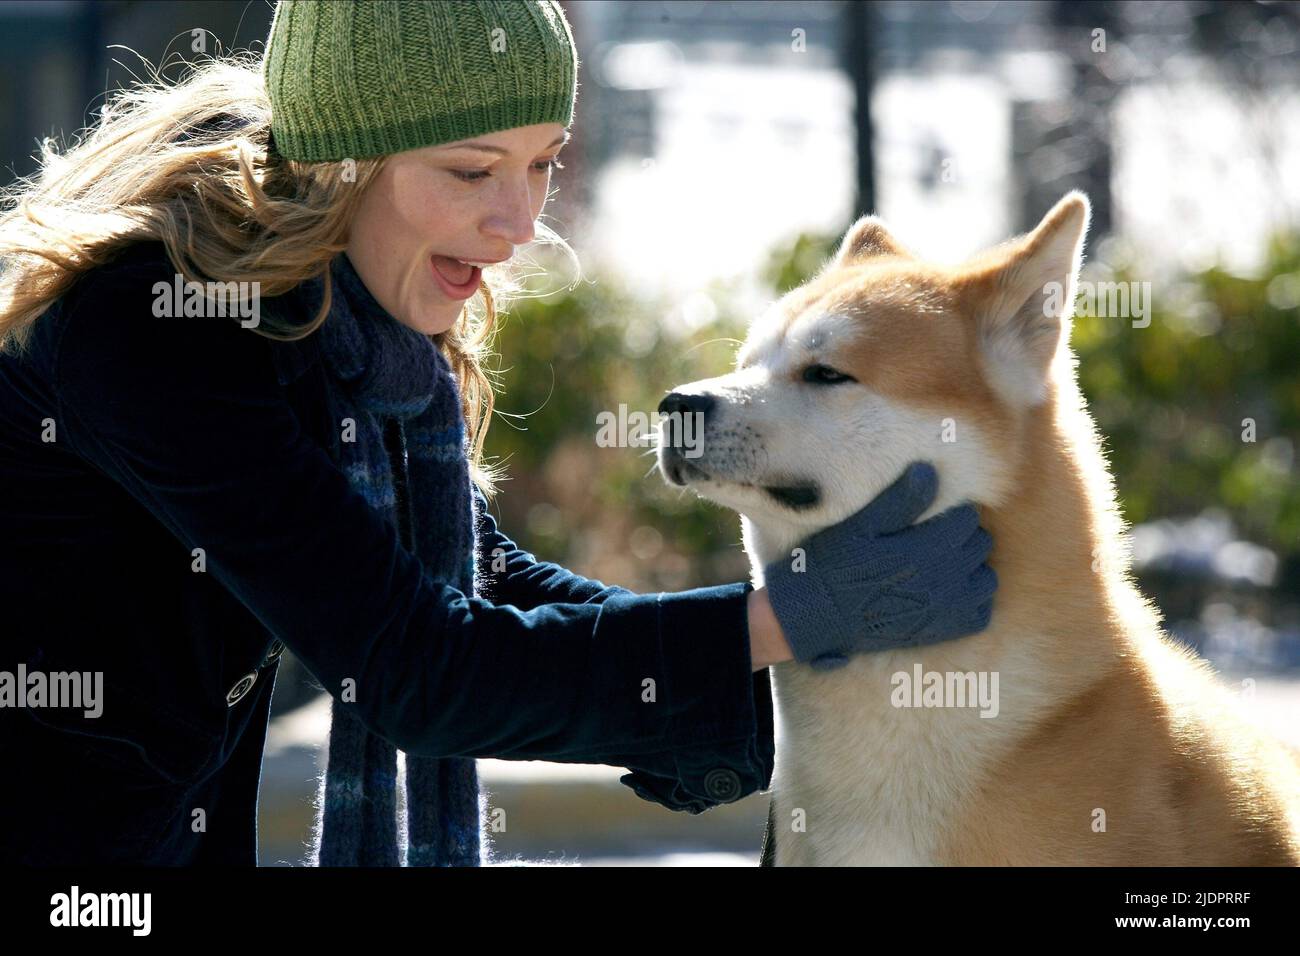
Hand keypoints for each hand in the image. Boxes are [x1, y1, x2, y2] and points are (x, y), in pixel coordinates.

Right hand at [761, 461, 996, 669]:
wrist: (814, 617)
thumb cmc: (832, 566)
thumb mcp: (858, 527)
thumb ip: (898, 501)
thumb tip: (930, 472)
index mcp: (925, 550)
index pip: (966, 517)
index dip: (950, 510)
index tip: (930, 513)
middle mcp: (942, 582)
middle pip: (978, 544)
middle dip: (960, 535)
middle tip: (932, 534)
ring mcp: (945, 610)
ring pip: (985, 577)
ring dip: (969, 566)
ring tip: (941, 561)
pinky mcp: (942, 631)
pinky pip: (980, 611)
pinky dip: (971, 598)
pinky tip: (946, 589)